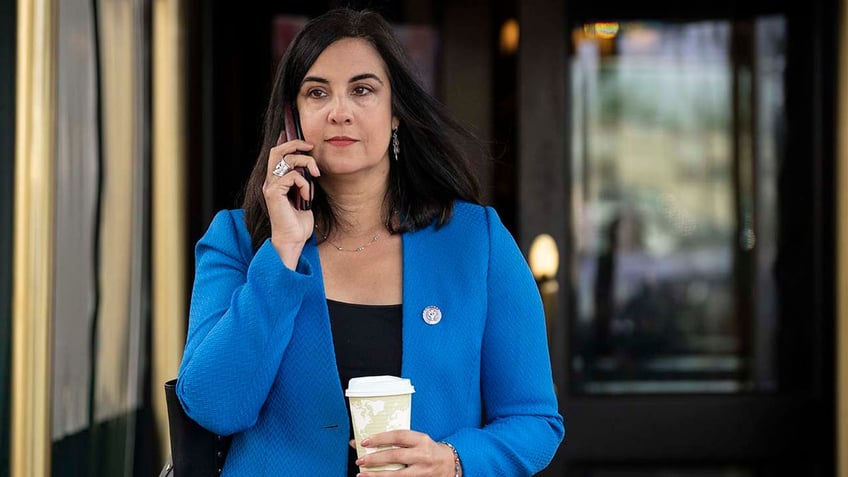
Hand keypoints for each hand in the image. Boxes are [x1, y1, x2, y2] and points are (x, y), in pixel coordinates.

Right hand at [262, 138, 319, 268]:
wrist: (293, 240)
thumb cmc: (299, 222)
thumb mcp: (304, 196)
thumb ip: (303, 181)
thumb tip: (312, 167)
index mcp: (276, 181)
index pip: (276, 153)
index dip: (288, 142)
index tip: (305, 142)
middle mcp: (270, 181)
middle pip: (277, 150)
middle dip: (295, 144)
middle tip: (311, 148)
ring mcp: (270, 187)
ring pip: (287, 160)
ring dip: (306, 164)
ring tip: (315, 177)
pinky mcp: (274, 193)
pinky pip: (292, 176)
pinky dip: (304, 183)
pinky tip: (307, 197)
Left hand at [355, 430, 458, 475]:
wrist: (450, 464)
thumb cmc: (429, 450)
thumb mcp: (418, 440)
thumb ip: (397, 441)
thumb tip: (371, 441)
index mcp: (421, 440)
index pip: (398, 436)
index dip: (380, 438)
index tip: (365, 442)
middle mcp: (422, 455)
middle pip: (395, 456)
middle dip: (375, 458)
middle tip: (360, 460)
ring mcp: (422, 471)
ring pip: (397, 475)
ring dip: (377, 475)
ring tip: (362, 474)